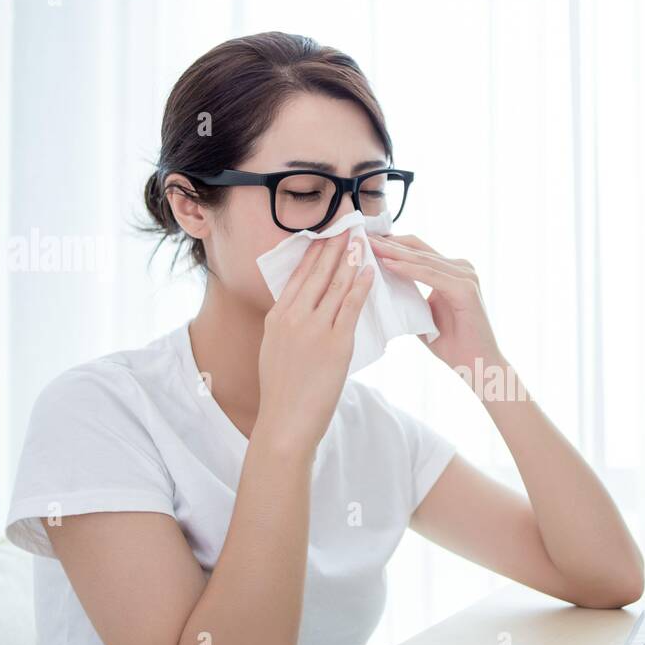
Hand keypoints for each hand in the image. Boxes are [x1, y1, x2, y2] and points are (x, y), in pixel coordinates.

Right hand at [254, 234, 373, 455]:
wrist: (284, 422)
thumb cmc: (283, 392)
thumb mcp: (275, 349)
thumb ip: (287, 325)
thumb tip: (299, 307)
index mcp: (277, 316)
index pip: (298, 274)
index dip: (314, 250)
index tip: (326, 232)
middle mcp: (293, 317)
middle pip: (316, 272)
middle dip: (334, 244)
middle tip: (348, 222)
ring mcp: (313, 329)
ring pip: (335, 284)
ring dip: (350, 258)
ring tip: (362, 238)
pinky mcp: (334, 345)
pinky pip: (350, 307)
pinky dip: (360, 286)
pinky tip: (370, 270)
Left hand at [367, 233, 501, 372]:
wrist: (477, 365)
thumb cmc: (453, 344)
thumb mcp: (424, 315)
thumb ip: (409, 297)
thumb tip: (380, 288)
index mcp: (452, 272)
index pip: (417, 251)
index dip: (392, 245)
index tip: (366, 242)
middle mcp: (461, 268)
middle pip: (418, 249)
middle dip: (389, 244)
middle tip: (363, 237)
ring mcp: (466, 276)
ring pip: (422, 259)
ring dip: (394, 253)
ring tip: (371, 247)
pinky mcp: (465, 288)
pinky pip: (430, 275)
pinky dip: (408, 270)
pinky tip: (389, 265)